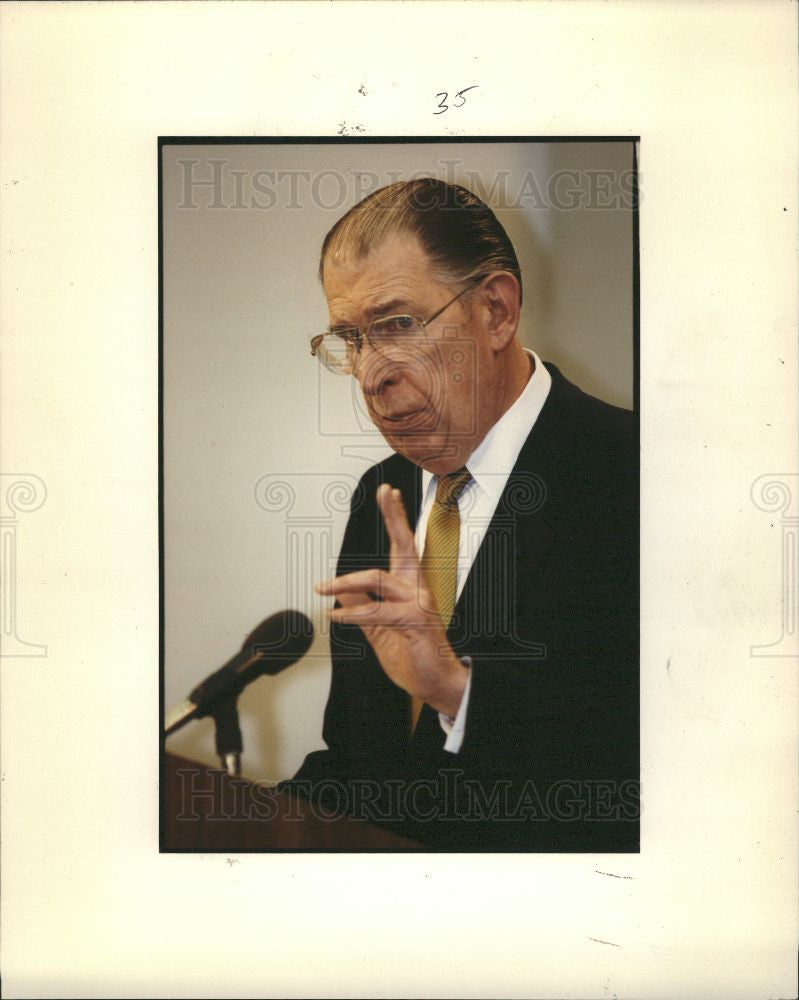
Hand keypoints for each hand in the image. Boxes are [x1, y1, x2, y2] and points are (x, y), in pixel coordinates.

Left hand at [315, 483, 468, 716]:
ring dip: (345, 581)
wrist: (435, 683)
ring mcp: (418, 604)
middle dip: (394, 517)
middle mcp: (417, 589)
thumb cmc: (412, 655)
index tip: (389, 494)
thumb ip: (363, 606)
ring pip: (378, 579)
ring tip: (322, 588)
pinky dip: (351, 613)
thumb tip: (341, 588)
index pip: (402, 546)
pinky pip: (376, 612)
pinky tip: (334, 615)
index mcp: (409, 587)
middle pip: (405, 545)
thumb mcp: (379, 629)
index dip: (396, 519)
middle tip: (386, 492)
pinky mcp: (414, 623)